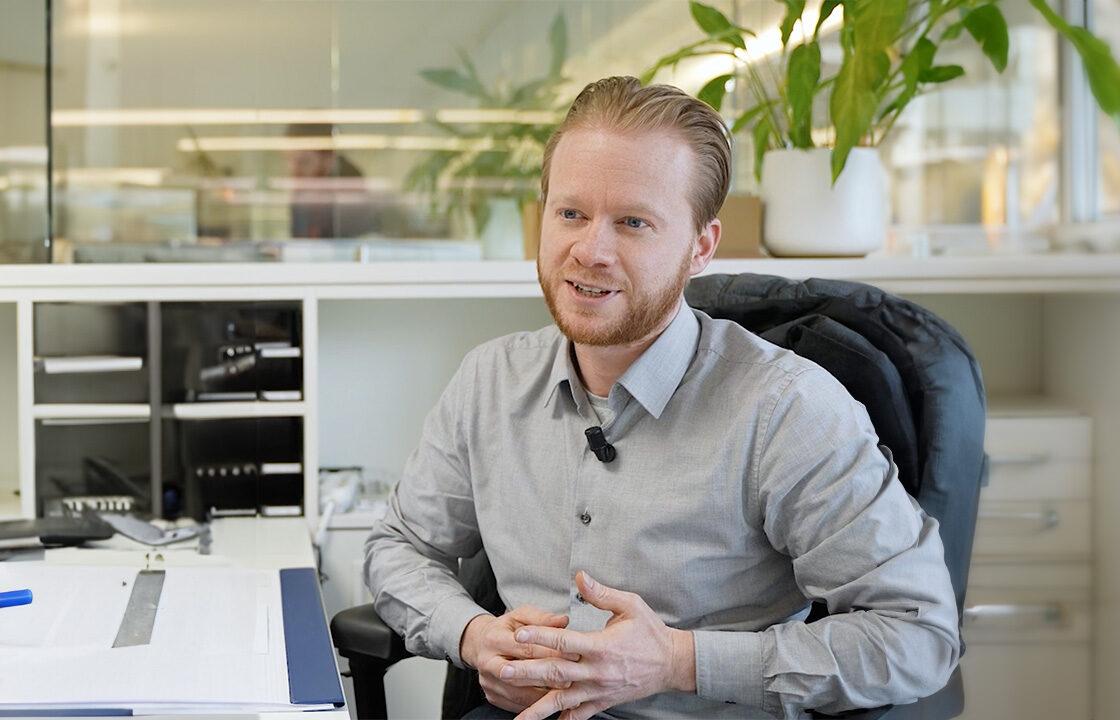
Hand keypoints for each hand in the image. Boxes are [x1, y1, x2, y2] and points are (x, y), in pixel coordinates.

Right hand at [461, 606, 576, 712]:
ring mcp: (488, 682)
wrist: (479, 643)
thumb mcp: (521, 616)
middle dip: (548, 678)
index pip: (526, 649)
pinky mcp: (492, 696)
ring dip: (542, 696)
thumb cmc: (505, 628)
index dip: (552, 653)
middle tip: (571, 679)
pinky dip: (534, 704)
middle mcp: (487, 662)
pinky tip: (550, 701)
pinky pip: (515, 704)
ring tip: (564, 693)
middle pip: (520, 675)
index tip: (574, 655)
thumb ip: (542, 618)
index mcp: (494, 639)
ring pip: (518, 694)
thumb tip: (564, 620)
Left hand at [503, 572, 695, 719]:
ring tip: (517, 715)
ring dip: (537, 705)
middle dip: (527, 672)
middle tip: (502, 670)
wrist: (672, 664)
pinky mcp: (602, 702)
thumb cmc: (650, 632)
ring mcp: (598, 690)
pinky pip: (578, 715)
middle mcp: (596, 671)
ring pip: (562, 701)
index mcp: (601, 646)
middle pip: (555, 673)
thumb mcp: (631, 605)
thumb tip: (579, 576)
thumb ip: (602, 593)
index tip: (518, 634)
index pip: (563, 642)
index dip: (539, 637)